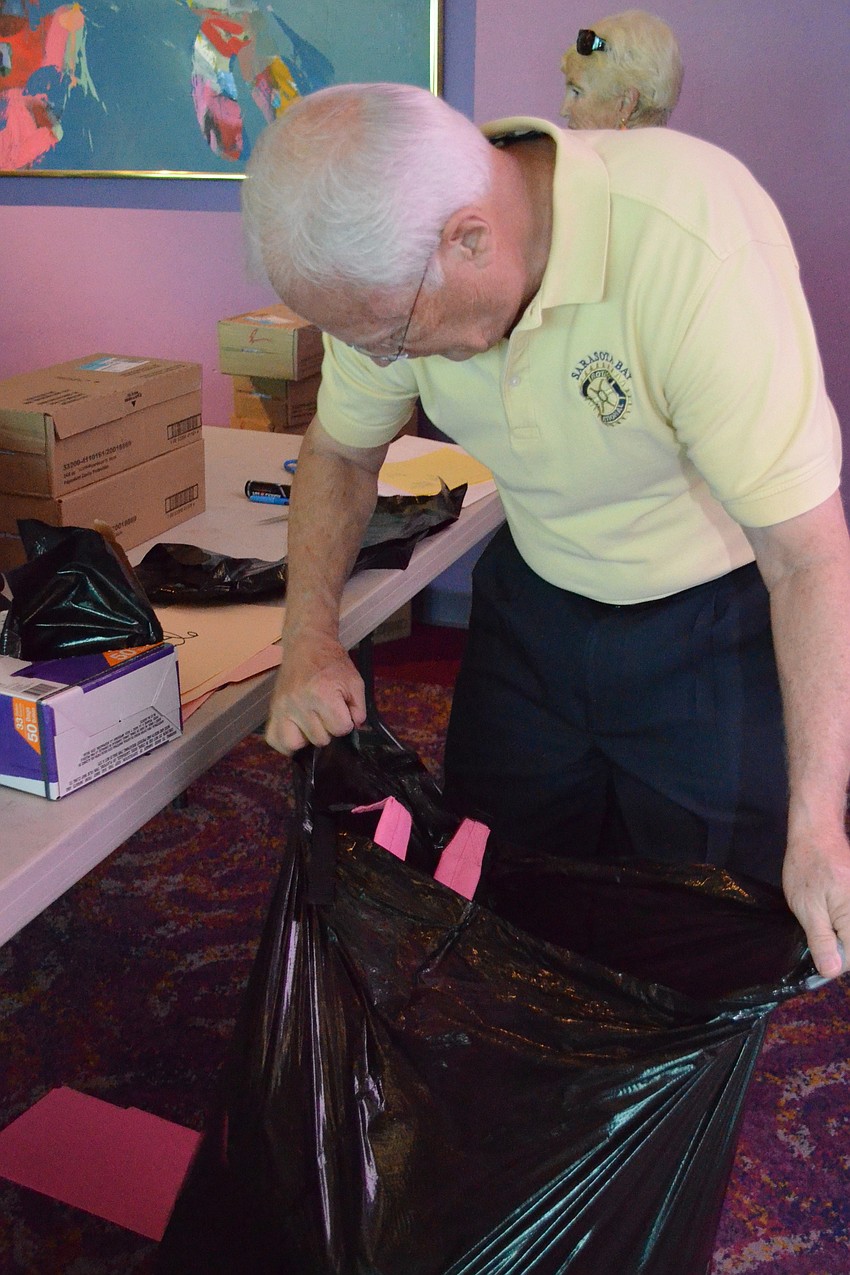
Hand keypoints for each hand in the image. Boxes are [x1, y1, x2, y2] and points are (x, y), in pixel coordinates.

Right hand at [265, 630, 366, 755]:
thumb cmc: (331, 662)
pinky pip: (274, 740)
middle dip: (328, 729)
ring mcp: (283, 708)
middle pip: (320, 739)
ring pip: (295, 745)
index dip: (345, 721)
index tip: (341, 710)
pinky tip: (296, 732)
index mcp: (323, 694)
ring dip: (307, 738)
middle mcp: (300, 703)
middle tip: (326, 713)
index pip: (340, 729)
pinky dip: (285, 742)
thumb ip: (359, 708)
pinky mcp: (272, 710)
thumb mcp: (354, 681)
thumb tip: (354, 727)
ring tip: (312, 723)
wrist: (306, 644)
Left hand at [782, 826, 849, 978]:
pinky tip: (832, 910)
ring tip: (825, 916)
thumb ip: (821, 940)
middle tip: (820, 928)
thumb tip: (831, 971)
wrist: (818, 835)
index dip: (832, 960)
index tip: (817, 949)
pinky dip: (843, 922)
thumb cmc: (807, 868)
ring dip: (841, 934)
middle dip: (838, 947)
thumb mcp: (807, 907)